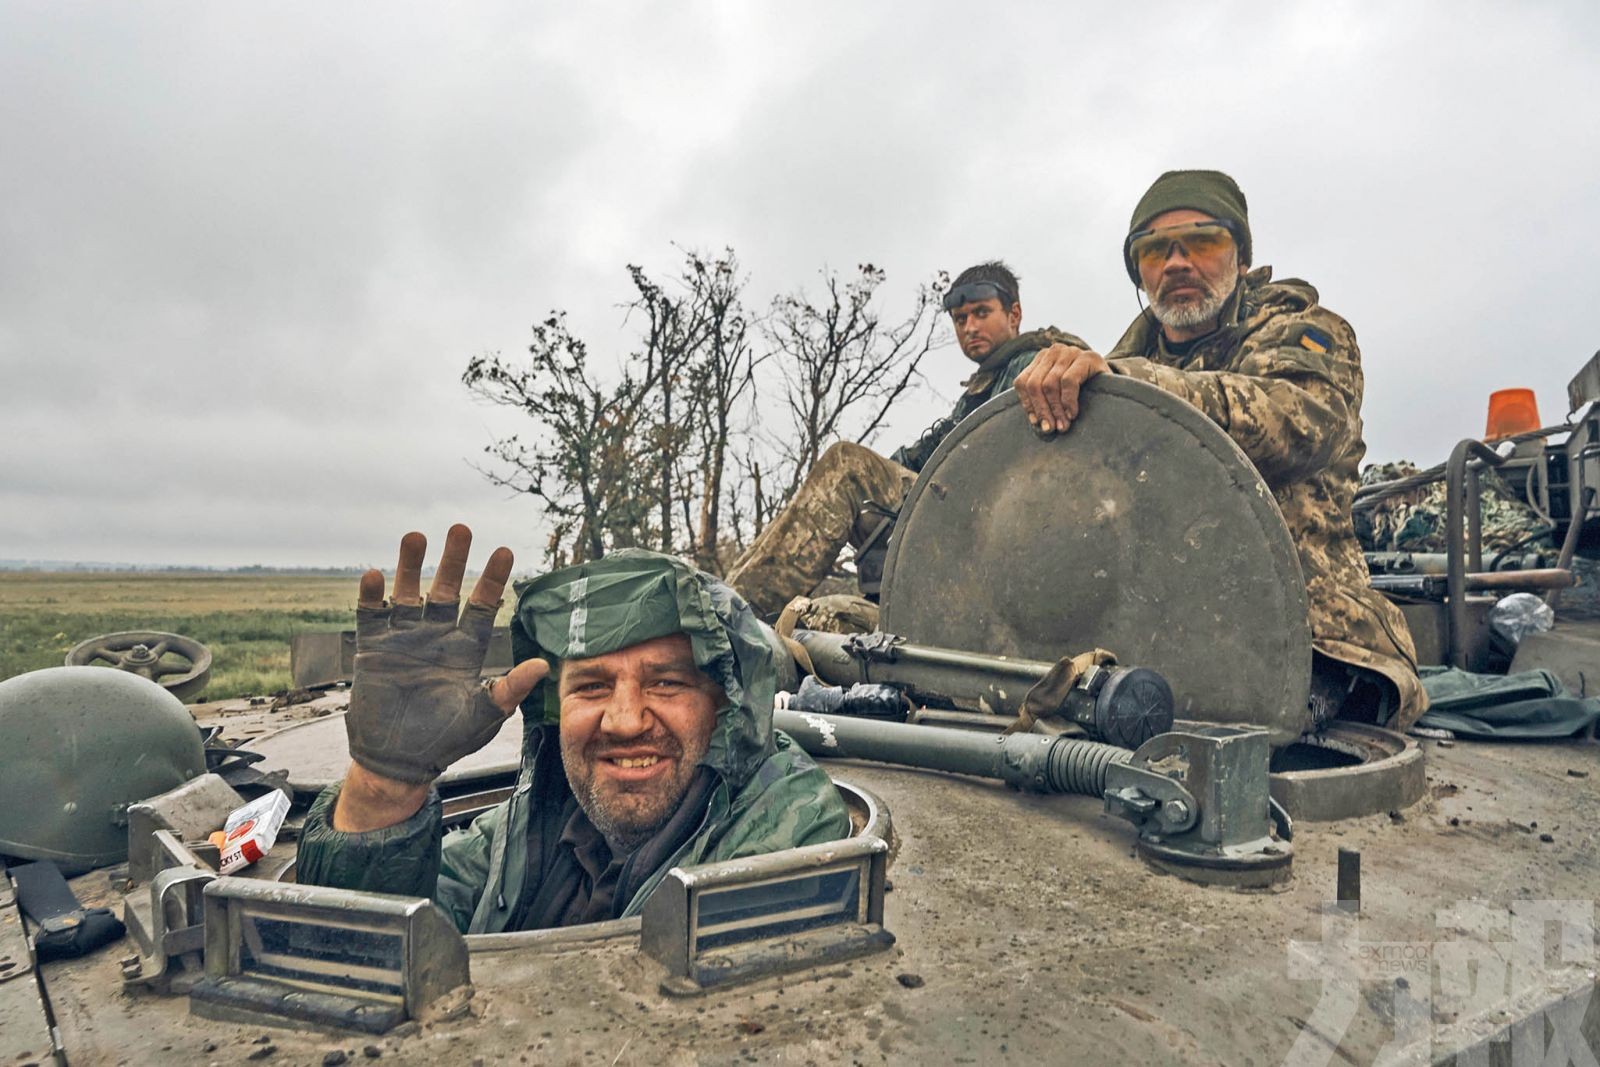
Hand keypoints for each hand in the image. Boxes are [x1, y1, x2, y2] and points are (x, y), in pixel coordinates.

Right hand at [333, 524, 548, 831]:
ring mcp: (404, 640)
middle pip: (447, 589)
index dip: (493, 578)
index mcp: (466, 648)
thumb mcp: (482, 716)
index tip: (505, 550)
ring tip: (415, 536)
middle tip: (461, 528)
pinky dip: (373, 597)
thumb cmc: (446, 740)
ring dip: (409, 566)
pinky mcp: (373, 650)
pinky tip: (375, 575)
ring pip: (408, 593)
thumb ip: (508, 690)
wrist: (399, 762)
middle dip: (454, 559)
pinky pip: (372, 617)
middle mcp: (436, 636)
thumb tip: (542, 665)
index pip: (483, 604)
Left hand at [1013, 344, 1109, 434]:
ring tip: (1063, 425)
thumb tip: (1034, 422)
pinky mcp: (1088, 357)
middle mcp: (1053, 351)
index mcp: (1041, 359)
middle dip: (1042, 410)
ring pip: (1050, 384)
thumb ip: (1044, 401)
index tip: (1036, 423)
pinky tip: (1072, 414)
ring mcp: (1071, 352)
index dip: (1027, 404)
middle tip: (1050, 428)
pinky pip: (1068, 381)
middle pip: (1034, 384)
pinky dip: (1068, 401)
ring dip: (1055, 409)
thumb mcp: (1059, 394)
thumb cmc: (1084, 392)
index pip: (1022, 382)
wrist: (1116, 383)